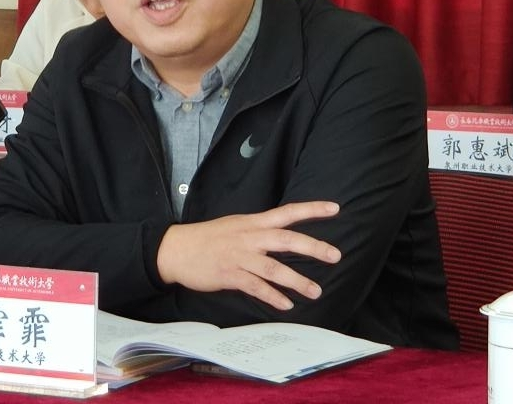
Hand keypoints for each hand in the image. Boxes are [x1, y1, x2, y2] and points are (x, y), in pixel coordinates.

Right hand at [156, 201, 340, 310]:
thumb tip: (282, 238)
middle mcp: (249, 236)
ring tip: (315, 291)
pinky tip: (286, 305)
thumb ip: (258, 231)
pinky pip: (255, 287)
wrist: (177, 249)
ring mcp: (239, 256)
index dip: (311, 209)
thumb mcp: (236, 226)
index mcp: (252, 222)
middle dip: (312, 246)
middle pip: (286, 239)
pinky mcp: (229, 274)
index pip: (287, 212)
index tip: (335, 208)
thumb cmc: (208, 238)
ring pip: (273, 268)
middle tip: (335, 255)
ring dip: (297, 281)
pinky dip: (272, 296)